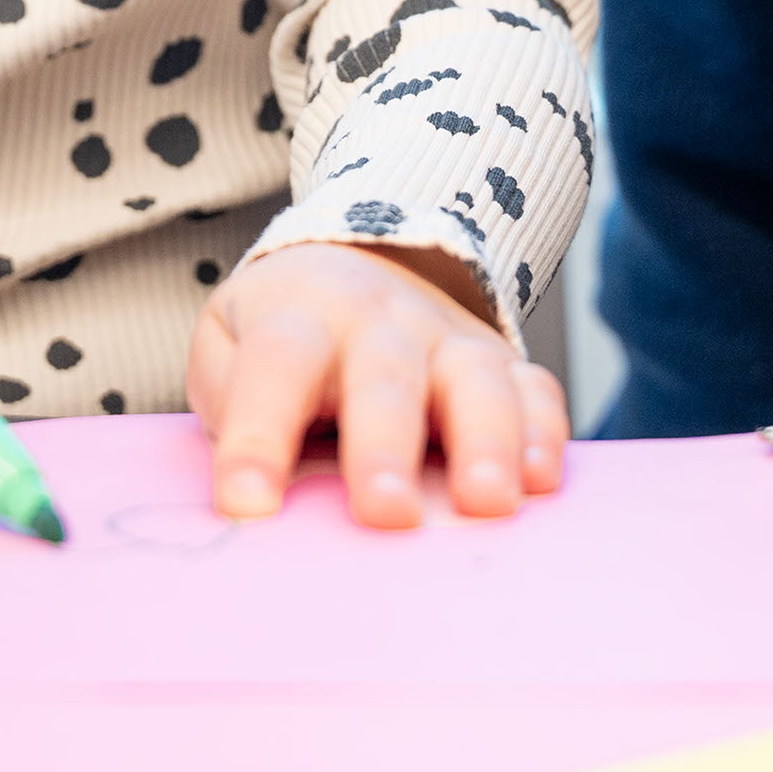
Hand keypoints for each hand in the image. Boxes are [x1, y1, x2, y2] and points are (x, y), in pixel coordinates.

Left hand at [189, 241, 567, 528]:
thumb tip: (254, 468)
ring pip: (476, 381)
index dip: (258, 436)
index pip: (275, 368)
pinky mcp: (503, 364)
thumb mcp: (229, 340)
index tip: (246, 506)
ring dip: (486, 442)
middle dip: (385, 447)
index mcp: (302, 315)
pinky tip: (542, 481)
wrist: (361, 259)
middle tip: (385, 513)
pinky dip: (544, 432)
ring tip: (486, 503)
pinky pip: (535, 391)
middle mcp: (382, 323)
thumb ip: (228, 394)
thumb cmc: (287, 329)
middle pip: (384, 377)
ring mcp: (450, 340)